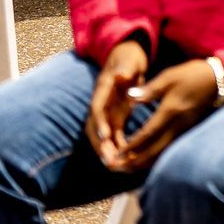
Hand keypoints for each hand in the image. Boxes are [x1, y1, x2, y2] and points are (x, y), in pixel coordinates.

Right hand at [84, 39, 148, 169]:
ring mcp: (106, 111)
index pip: (97, 108)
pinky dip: (117, 146)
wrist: (126, 56)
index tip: (105, 136)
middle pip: (95, 127)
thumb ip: (125, 68)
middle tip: (109, 161)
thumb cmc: (128, 57)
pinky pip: (113, 135)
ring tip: (116, 166)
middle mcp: (101, 103)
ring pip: (102, 135)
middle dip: (100, 145)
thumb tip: (120, 75)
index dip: (99, 123)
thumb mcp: (128, 60)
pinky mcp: (114, 116)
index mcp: (103, 89)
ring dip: (107, 150)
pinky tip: (125, 158)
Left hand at [113, 58, 219, 171]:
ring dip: (144, 162)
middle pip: (154, 150)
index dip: (132, 146)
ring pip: (162, 152)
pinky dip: (156, 156)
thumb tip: (130, 97)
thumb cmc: (191, 74)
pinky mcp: (187, 130)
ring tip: (127, 167)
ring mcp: (184, 129)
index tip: (118, 154)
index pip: (148, 134)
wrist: (218, 79)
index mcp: (170, 111)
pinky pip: (169, 148)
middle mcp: (177, 125)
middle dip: (135, 161)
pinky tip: (146, 158)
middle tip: (117, 167)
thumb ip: (149, 90)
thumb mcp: (169, 77)